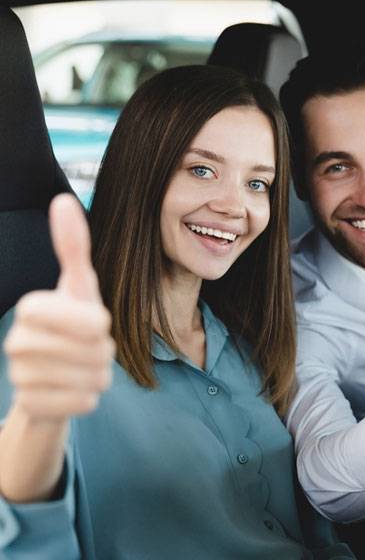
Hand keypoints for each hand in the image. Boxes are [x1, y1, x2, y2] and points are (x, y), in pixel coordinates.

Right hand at [3, 194, 114, 421]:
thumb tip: (64, 199)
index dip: (99, 324)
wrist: (52, 379)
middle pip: (94, 350)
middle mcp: (17, 342)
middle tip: (90, 349)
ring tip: (83, 368)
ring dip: (99, 374)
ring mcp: (20, 378)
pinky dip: (89, 397)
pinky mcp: (31, 408)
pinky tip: (73, 390)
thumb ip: (73, 246)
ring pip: (91, 378)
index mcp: (32, 309)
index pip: (89, 318)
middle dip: (103, 352)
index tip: (94, 324)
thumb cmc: (73, 326)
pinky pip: (84, 403)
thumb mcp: (79, 286)